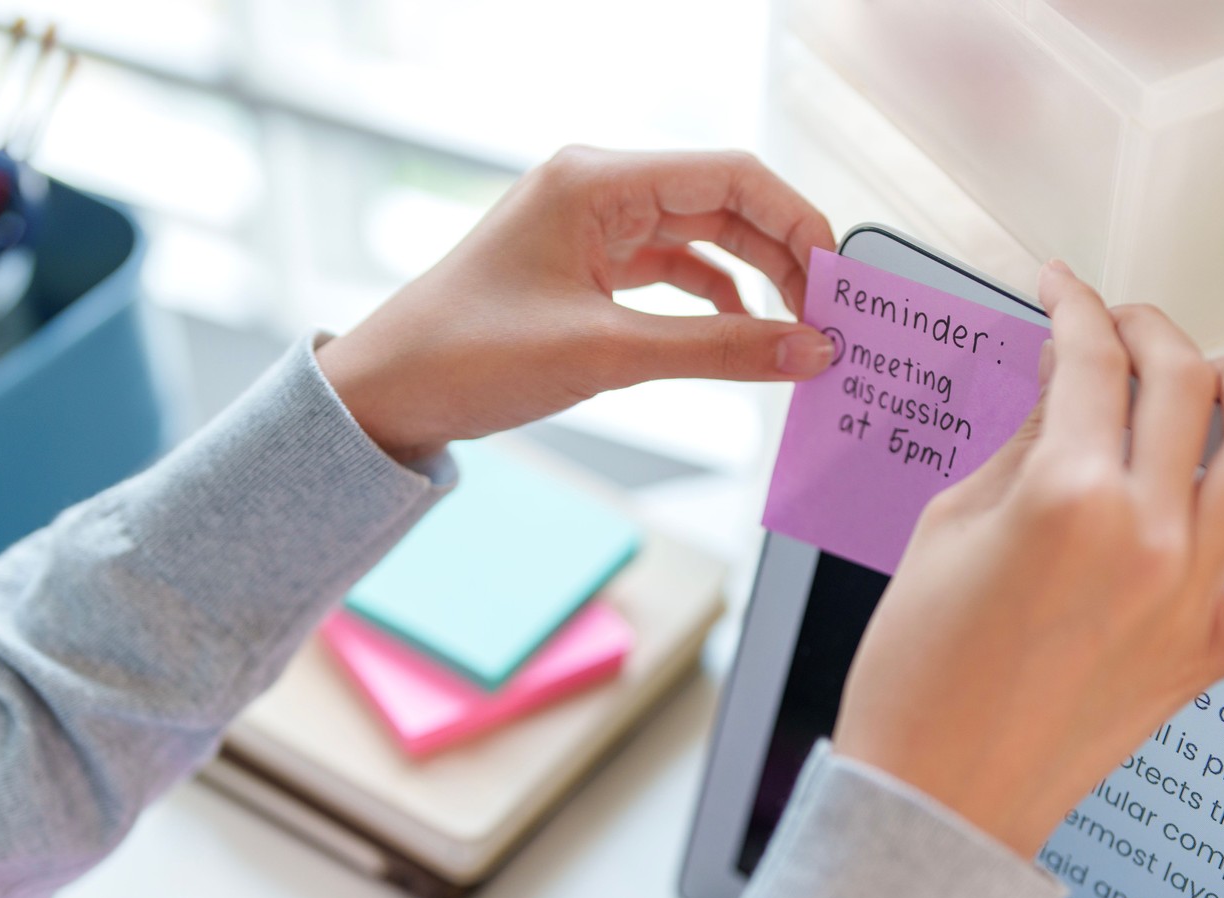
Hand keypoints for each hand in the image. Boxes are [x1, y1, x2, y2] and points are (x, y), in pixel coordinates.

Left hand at [316, 146, 837, 460]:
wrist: (385, 394)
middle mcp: (597, 189)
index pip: (731, 176)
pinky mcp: (584, 267)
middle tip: (831, 316)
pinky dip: (712, 301)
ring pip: (702, 238)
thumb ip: (718, 351)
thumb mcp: (605, 354)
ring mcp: (590, 226)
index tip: (838, 281)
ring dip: (754, 281)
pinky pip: (670, 270)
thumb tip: (808, 351)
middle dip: (784, 255)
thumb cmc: (467, 357)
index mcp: (597, 180)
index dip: (797, 223)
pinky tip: (742, 336)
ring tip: (799, 331)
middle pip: (724, 202)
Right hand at [832, 262, 1223, 855]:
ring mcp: (1189, 597)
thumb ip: (1020, 448)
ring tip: (1219, 377)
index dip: (1076, 307)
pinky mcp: (1207, 658)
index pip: (1092, 359)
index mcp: (1068, 497)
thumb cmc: (916, 675)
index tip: (1063, 293)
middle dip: (1148, 329)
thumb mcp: (947, 528)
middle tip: (1116, 327)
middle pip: (1184, 381)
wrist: (934, 794)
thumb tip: (1062, 390)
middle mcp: (1146, 535)